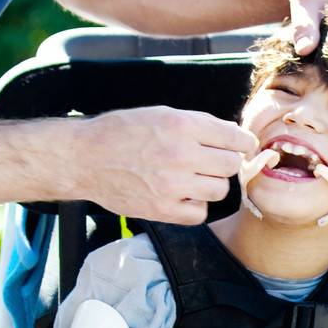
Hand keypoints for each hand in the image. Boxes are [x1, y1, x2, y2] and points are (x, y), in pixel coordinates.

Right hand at [75, 104, 258, 222]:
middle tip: (210, 162)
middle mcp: (180, 155)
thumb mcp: (161, 113)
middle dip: (225, 163)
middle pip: (232, 166)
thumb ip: (198, 124)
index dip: (242, 143)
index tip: (240, 147)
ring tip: (193, 178)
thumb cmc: (122, 132)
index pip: (236, 139)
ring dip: (211, 185)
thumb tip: (234, 137)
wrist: (85, 159)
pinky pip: (200, 213)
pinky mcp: (163, 210)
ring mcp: (172, 185)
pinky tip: (182, 195)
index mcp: (181, 125)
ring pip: (220, 190)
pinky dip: (195, 206)